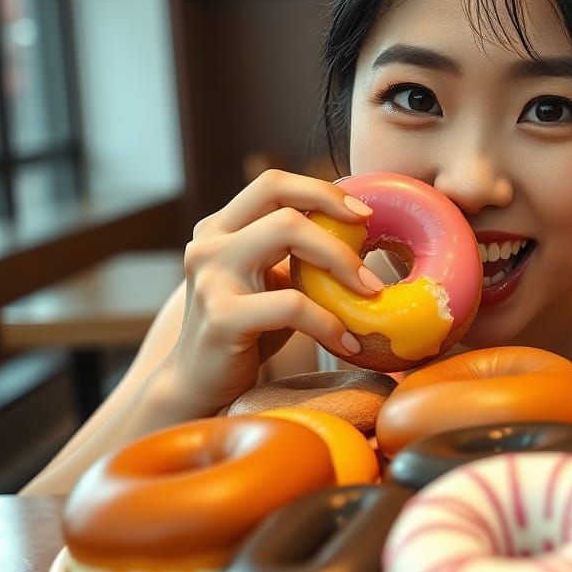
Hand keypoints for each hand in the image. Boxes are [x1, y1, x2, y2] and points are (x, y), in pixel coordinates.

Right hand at [162, 170, 383, 414]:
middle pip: (280, 199)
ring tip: (371, 293)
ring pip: (286, 233)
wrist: (199, 386)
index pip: (272, 184)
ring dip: (340, 261)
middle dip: (336, 217)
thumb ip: (296, 256)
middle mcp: (209, 244)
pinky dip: (329, 322)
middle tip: (373, 245)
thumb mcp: (270, 284)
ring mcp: (211, 277)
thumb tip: (359, 232)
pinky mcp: (222, 316)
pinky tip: (348, 343)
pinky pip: (292, 305)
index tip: (363, 213)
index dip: (321, 190)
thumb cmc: (246, 333)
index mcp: (220, 229)